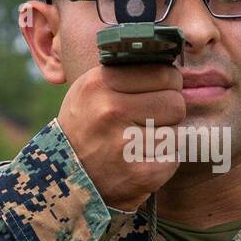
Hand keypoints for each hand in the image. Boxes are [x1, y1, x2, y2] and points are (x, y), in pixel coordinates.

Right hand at [58, 63, 185, 210]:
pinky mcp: (141, 173)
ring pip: (176, 131)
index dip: (168, 83)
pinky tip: (141, 161)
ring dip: (165, 137)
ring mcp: (126, 144)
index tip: (161, 91)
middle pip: (175, 102)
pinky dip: (162, 161)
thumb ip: (125, 73)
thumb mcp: (91, 90)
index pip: (163, 73)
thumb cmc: (86, 127)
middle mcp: (110, 111)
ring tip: (141, 142)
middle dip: (169, 111)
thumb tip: (170, 62)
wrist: (64, 178)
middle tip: (152, 120)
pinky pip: (173, 158)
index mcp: (99, 84)